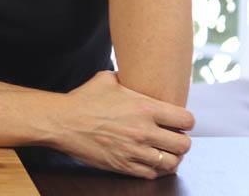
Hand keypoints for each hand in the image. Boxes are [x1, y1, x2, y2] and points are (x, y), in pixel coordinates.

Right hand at [54, 71, 193, 178]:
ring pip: (172, 162)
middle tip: (172, 139)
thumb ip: (126, 78)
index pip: (186, 120)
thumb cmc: (83, 99)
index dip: (185, 121)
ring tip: (162, 151)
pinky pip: (152, 174)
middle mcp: (144, 131)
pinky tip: (149, 161)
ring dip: (170, 157)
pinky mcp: (124, 165)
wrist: (62, 122)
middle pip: (184, 145)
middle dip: (181, 142)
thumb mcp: (106, 79)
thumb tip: (133, 74)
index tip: (179, 122)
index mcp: (144, 108)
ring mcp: (135, 150)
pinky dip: (155, 169)